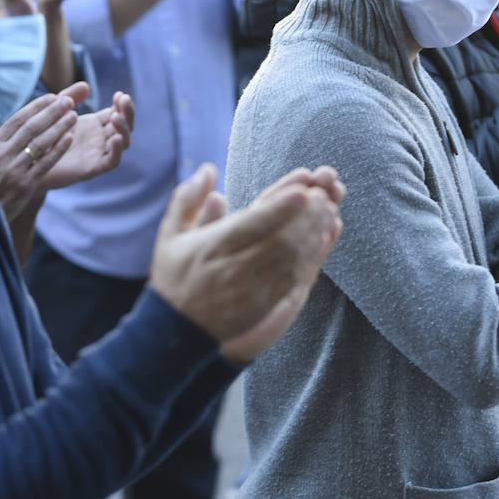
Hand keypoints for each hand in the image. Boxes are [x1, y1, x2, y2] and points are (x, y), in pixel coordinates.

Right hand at [0, 86, 84, 220]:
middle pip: (32, 127)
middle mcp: (2, 153)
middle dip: (52, 112)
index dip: (37, 107)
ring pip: (41, 143)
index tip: (53, 97)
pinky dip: (58, 149)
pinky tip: (70, 138)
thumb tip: (14, 120)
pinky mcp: (25, 185)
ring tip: (73, 116)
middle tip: (69, 101)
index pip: (18, 119)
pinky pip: (45, 163)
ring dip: (59, 127)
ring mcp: (14, 169)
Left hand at [43, 91, 134, 188]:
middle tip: (124, 99)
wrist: (31, 161)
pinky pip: (112, 161)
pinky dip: (117, 150)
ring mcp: (98, 153)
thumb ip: (69, 98)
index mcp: (94, 125)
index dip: (121, 104)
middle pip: (124, 126)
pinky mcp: (93, 167)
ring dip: (123, 128)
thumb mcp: (56, 112)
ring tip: (115, 117)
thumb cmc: (43, 136)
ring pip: (123, 142)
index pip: (117, 112)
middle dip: (127, 112)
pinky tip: (116, 138)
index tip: (119, 94)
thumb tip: (85, 85)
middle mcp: (100, 138)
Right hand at [149, 163, 343, 361]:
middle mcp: (234, 267)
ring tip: (328, 210)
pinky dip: (310, 257)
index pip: (253, 223)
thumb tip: (208, 169)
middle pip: (279, 239)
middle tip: (323, 195)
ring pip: (290, 258)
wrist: (176, 329)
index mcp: (212, 247)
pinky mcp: (264, 303)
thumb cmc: (174, 276)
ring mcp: (252, 288)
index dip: (280, 207)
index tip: (302, 190)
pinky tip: (322, 239)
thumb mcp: (170, 235)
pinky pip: (292, 278)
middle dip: (306, 216)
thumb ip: (186, 199)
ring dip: (313, 233)